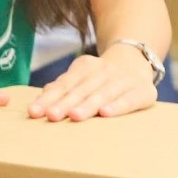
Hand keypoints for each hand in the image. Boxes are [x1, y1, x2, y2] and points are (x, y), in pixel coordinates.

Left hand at [28, 46, 157, 121]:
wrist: (137, 61)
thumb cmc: (101, 78)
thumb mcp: (82, 77)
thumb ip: (63, 88)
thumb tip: (42, 98)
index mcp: (85, 66)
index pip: (64, 84)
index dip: (49, 98)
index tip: (34, 111)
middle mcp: (103, 71)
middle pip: (81, 90)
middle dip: (65, 103)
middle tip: (51, 115)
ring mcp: (124, 80)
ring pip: (103, 94)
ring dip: (88, 105)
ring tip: (74, 116)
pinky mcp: (143, 91)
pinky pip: (129, 100)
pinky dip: (117, 106)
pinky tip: (106, 113)